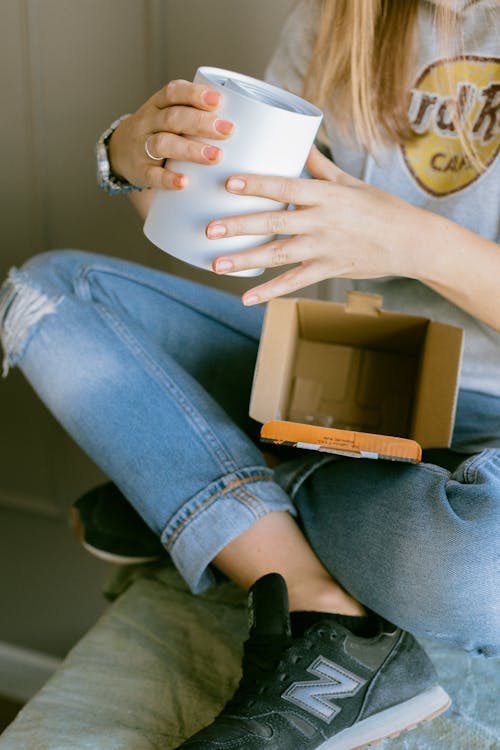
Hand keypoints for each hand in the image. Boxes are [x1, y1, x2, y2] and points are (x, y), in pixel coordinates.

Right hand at [108, 80, 234, 189]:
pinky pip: (153, 175)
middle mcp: (148, 122)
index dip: (195, 95)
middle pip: (174, 118)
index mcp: (158, 104)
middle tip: (228, 130)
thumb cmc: (159, 133)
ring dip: (191, 150)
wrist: (119, 152)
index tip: (218, 100)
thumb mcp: (171, 117)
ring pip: (164, 144)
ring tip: (216, 156)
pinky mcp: (140, 171)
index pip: (174, 92)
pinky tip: (185, 182)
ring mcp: (142, 147)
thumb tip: (248, 121)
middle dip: (202, 123)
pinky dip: (169, 179)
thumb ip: (197, 115)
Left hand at [207, 146, 420, 304]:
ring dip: (246, 259)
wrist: (411, 241)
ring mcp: (324, 249)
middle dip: (240, 225)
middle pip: (275, 222)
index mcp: (327, 195)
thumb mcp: (351, 183)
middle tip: (210, 228)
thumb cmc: (381, 207)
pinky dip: (270, 292)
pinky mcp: (328, 270)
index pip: (285, 187)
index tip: (229, 183)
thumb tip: (300, 140)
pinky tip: (247, 298)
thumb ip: (320, 166)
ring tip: (216, 264)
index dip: (256, 185)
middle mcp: (323, 222)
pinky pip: (294, 283)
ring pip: (279, 255)